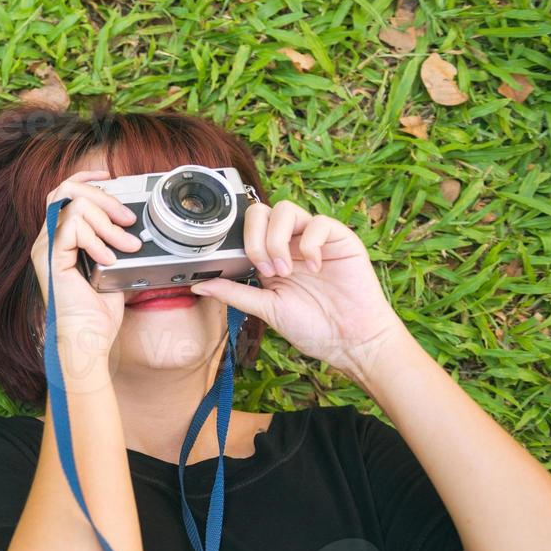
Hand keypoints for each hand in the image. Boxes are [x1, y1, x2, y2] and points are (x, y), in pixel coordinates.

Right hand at [30, 170, 141, 363]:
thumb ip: (113, 241)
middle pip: (67, 190)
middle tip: (128, 220)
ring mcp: (46, 248)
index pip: (64, 192)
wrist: (87, 338)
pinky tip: (108, 259)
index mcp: (59, 238)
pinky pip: (73, 228)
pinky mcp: (51, 258)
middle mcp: (48, 239)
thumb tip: (132, 222)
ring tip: (125, 246)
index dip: (86, 177)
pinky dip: (97, 240)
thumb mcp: (112, 266)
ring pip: (75, 206)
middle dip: (104, 198)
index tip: (110, 177)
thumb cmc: (97, 312)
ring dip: (108, 224)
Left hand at [187, 199, 407, 379]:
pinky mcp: (340, 239)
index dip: (240, 241)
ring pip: (286, 210)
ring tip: (285, 271)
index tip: (243, 269)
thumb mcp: (265, 308)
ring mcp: (314, 239)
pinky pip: (319, 222)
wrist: (352, 341)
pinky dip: (310, 244)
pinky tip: (315, 267)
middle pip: (261, 211)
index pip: (246, 228)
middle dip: (255, 239)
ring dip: (277, 241)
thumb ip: (234, 293)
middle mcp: (290, 243)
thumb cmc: (313, 327)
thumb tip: (199, 286)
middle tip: (265, 270)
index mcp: (270, 257)